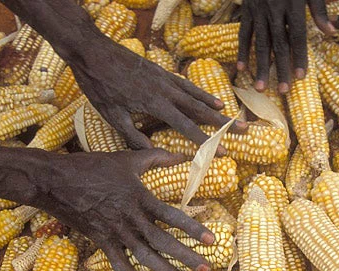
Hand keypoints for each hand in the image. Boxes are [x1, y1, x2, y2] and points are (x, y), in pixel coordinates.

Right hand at [38, 148, 214, 270]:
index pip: (172, 215)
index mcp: (140, 197)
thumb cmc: (92, 167)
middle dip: (186, 256)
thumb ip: (157, 157)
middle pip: (163, 241)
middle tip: (205, 269)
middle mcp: (131, 218)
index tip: (211, 240)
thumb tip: (183, 155)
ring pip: (145, 257)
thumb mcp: (127, 158)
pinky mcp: (102, 241)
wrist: (55, 181)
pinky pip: (120, 265)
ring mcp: (116, 232)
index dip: (192, 228)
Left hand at [70, 33, 243, 148]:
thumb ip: (133, 135)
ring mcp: (166, 79)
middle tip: (245, 131)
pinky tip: (212, 99)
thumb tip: (153, 152)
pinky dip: (202, 93)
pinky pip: (188, 85)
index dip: (205, 142)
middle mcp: (166, 91)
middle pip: (201, 110)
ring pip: (197, 96)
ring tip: (234, 117)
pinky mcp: (162, 71)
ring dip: (217, 108)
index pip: (186, 127)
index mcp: (155, 104)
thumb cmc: (99, 85)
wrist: (93, 51)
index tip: (222, 152)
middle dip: (223, 124)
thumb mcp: (111, 115)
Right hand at [237, 0, 333, 92]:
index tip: (301, 76)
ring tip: (261, 87)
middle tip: (283, 90)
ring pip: (260, 43)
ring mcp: (258, 11)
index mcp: (292, 5)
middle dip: (281, 68)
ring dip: (261, 67)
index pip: (298, 35)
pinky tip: (242, 68)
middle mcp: (274, 10)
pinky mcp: (247, 9)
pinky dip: (242, 50)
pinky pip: (244, 32)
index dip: (300, 56)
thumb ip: (319, 10)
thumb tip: (332, 32)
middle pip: (279, 44)